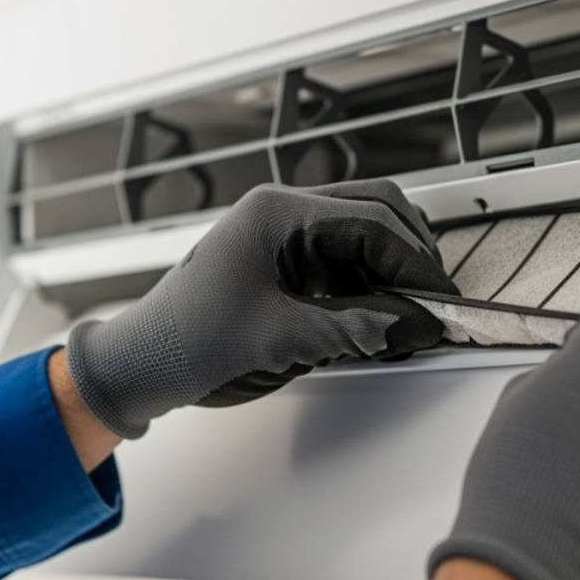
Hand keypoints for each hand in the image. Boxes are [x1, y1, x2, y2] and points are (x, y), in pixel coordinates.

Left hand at [67, 179, 455, 437]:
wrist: (139, 366)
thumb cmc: (186, 343)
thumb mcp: (280, 340)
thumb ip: (356, 330)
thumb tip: (418, 324)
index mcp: (277, 213)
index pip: (371, 222)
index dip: (413, 265)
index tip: (440, 303)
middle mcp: (282, 212)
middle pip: (375, 212)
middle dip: (409, 258)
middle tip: (432, 306)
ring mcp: (283, 236)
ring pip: (363, 237)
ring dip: (389, 275)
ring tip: (404, 322)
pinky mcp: (284, 264)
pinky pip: (343, 263)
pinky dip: (367, 289)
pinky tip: (374, 323)